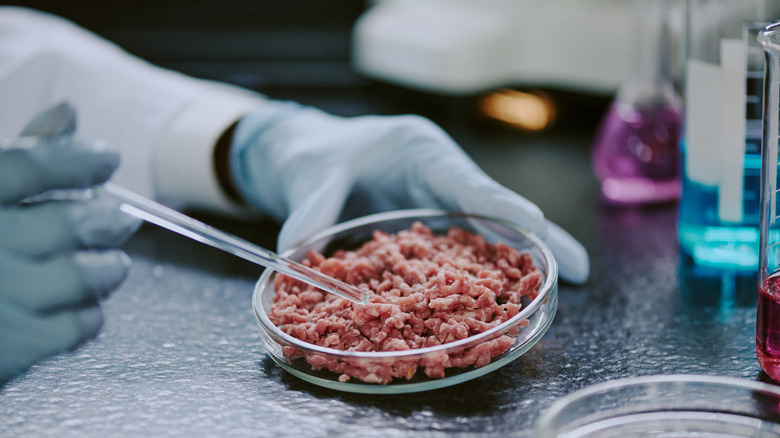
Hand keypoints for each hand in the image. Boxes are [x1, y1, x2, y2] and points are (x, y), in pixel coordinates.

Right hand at [0, 103, 138, 382]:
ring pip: (84, 276)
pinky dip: (89, 315)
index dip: (80, 159)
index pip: (31, 165)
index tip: (107, 158)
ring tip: (110, 266)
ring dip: (108, 269)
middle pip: (70, 223)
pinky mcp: (10, 347)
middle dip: (108, 222)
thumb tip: (68, 111)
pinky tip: (80, 307)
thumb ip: (16, 160)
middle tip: (120, 223)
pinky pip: (76, 325)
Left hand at [228, 102, 588, 283]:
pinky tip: (512, 290)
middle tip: (577, 267)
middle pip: (493, 206)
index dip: (497, 204)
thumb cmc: (317, 153)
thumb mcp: (309, 173)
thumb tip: (295, 254)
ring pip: (489, 227)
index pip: (462, 179)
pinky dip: (492, 264)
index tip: (531, 223)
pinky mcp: (435, 219)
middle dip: (536, 235)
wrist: (314, 152)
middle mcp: (439, 173)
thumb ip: (309, 209)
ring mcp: (441, 197)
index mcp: (416, 150)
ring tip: (568, 283)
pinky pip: (469, 243)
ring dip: (525, 254)